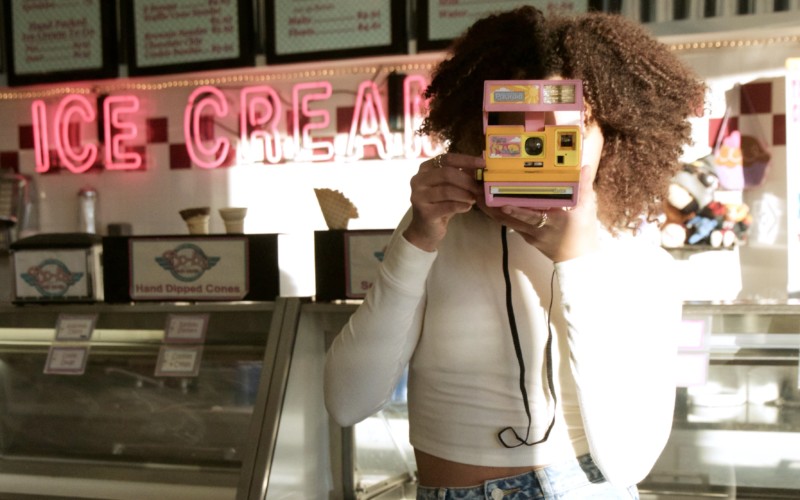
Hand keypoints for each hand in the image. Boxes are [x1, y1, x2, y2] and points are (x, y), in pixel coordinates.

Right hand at [403, 153, 484, 251]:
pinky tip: (467, 207)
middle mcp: (418, 180)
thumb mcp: (451, 187)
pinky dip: (461, 206)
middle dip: (467, 180)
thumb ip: (462, 175)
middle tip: (480, 187)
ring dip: (465, 194)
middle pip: (446, 173)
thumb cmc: (440, 204)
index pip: (447, 159)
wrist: (426, 228)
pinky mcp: (424, 212)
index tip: (483, 164)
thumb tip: (481, 165)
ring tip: (474, 198)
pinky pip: (448, 206)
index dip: (466, 160)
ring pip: (447, 191)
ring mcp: (418, 196)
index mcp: (425, 168)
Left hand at [479, 164, 599, 261]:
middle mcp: (537, 230)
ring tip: (478, 196)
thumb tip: (585, 167)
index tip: (503, 203)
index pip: (532, 216)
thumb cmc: (583, 232)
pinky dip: (500, 215)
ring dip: (491, 210)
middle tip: (479, 192)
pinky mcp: (526, 237)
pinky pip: (510, 225)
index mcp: (552, 221)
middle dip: (493, 207)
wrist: (577, 259)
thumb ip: (584, 187)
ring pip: (507, 222)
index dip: (517, 210)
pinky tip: (490, 205)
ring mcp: (529, 235)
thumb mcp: (586, 209)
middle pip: (510, 219)